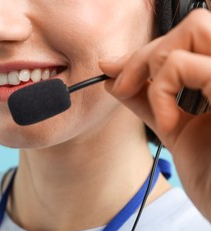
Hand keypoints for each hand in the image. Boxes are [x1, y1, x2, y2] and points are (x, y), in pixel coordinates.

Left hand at [99, 9, 210, 221]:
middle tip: (122, 85)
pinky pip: (184, 65)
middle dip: (148, 52)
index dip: (152, 48)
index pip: (193, 34)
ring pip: (194, 29)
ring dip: (151, 62)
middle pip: (195, 24)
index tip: (116, 72)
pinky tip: (167, 123)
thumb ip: (149, 98)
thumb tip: (112, 74)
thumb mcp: (176, 129)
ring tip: (143, 101)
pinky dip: (161, 90)